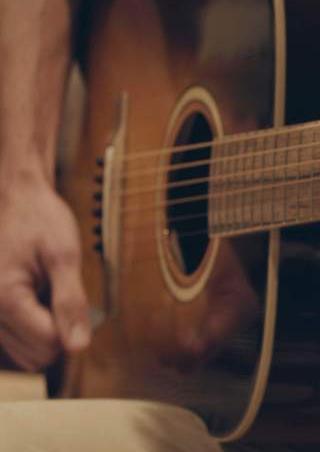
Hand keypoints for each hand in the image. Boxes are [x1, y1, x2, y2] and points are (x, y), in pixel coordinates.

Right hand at [0, 172, 89, 369]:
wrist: (18, 198)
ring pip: (26, 352)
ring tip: (48, 290)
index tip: (73, 293)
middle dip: (59, 329)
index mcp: (4, 297)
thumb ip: (71, 302)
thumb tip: (79, 347)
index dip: (72, 326)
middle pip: (38, 354)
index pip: (49, 344)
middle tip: (61, 290)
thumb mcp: (65, 256)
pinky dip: (34, 325)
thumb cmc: (41, 220)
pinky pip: (17, 341)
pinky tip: (39, 294)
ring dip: (46, 328)